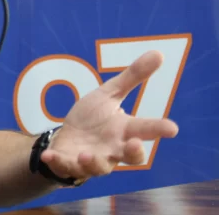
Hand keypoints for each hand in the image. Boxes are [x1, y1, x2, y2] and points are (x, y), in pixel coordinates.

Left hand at [41, 50, 178, 180]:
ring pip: (98, 167)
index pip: (146, 130)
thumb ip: (132, 77)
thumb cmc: (93, 119)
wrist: (66, 140)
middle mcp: (112, 149)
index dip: (159, 129)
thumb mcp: (109, 95)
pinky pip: (65, 167)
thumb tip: (159, 53)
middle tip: (135, 144)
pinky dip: (58, 162)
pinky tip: (50, 156)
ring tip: (86, 155)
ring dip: (93, 162)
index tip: (172, 127)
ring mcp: (92, 160)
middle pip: (129, 156)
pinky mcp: (69, 165)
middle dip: (133, 152)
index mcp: (124, 130)